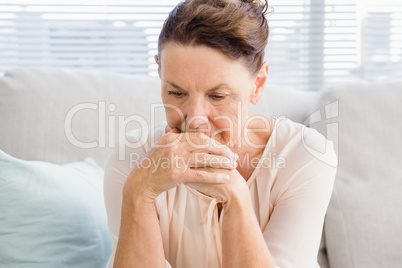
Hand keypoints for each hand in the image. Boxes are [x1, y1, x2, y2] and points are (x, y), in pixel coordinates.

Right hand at [123, 126, 237, 204]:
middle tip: (234, 157)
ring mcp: (175, 160)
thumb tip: (177, 128)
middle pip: (204, 145)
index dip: (214, 142)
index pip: (198, 137)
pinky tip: (225, 178)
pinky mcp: (176, 175)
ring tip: (233, 166)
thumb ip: (171, 138)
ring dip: (221, 162)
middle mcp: (174, 146)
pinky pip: (200, 175)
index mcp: (172, 138)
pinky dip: (214, 176)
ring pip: (205, 159)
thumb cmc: (152, 166)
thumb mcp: (160, 147)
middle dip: (222, 150)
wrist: (139, 183)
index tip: (224, 149)